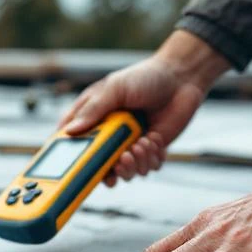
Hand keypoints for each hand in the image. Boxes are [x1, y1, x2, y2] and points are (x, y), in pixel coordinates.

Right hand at [57, 31, 229, 186]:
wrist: (181, 79)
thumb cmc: (144, 77)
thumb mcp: (114, 88)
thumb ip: (92, 110)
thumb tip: (69, 131)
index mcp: (93, 120)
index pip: (72, 145)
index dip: (70, 160)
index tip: (74, 169)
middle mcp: (108, 137)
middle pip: (98, 168)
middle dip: (111, 169)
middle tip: (122, 157)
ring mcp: (128, 146)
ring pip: (125, 173)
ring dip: (135, 163)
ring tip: (143, 142)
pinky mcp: (149, 152)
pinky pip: (146, 169)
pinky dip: (152, 158)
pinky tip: (155, 137)